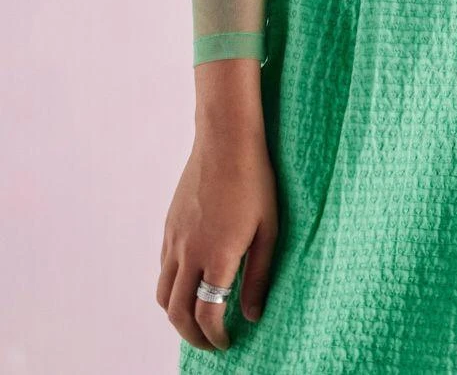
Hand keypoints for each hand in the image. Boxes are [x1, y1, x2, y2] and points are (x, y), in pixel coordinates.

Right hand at [157, 130, 278, 350]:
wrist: (226, 140)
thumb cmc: (256, 181)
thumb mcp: (268, 229)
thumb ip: (258, 275)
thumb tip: (251, 314)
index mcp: (218, 255)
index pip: (207, 313)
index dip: (215, 336)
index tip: (227, 342)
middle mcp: (189, 251)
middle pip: (177, 312)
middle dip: (192, 336)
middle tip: (210, 343)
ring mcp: (175, 238)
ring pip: (163, 294)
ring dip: (177, 316)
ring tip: (197, 320)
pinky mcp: (169, 226)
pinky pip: (162, 269)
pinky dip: (172, 288)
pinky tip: (192, 283)